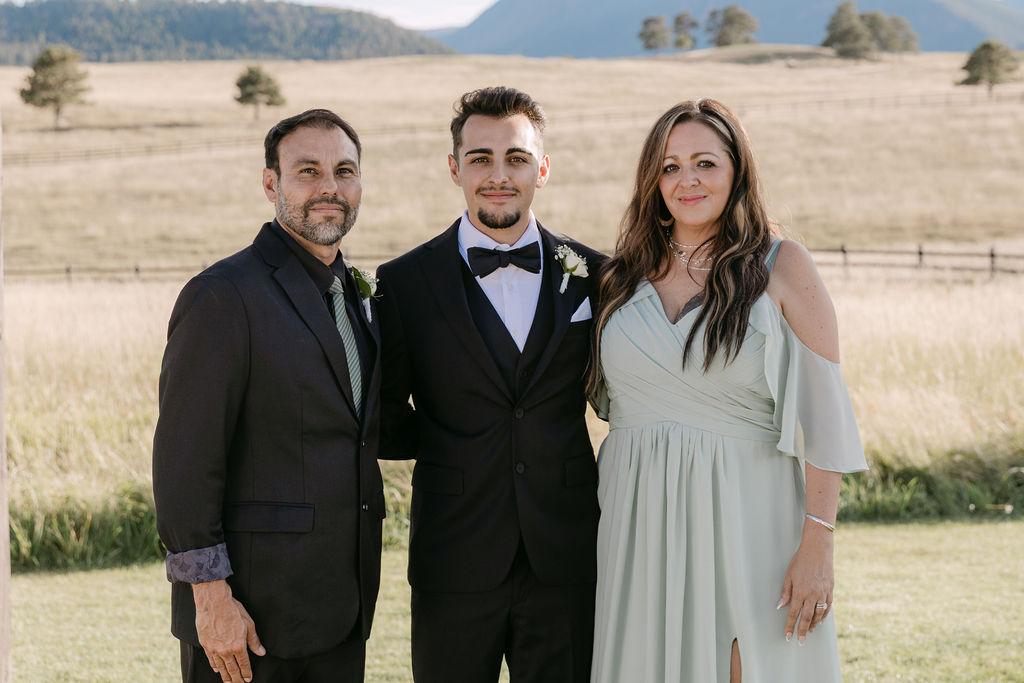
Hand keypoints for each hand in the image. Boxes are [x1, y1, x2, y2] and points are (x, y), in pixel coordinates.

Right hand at [193, 579, 265, 682]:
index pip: (244, 664)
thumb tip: (261, 652)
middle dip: (236, 679)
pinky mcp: (205, 644)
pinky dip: (215, 666)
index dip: (247, 673)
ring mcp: (214, 649)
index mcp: (238, 645)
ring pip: (221, 667)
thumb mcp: (249, 624)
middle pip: (232, 669)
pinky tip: (217, 669)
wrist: (213, 602)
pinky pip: (211, 660)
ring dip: (225, 676)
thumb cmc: (233, 610)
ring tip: (229, 682)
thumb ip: (254, 641)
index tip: (248, 679)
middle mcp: (225, 650)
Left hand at [776, 524, 834, 644]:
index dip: (790, 626)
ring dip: (814, 624)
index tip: (788, 636)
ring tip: (809, 631)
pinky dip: (824, 615)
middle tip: (800, 642)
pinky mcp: (830, 590)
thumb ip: (786, 592)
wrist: (818, 550)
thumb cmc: (800, 560)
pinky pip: (828, 607)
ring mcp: (823, 593)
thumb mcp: (789, 574)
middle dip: (802, 631)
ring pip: (819, 614)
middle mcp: (812, 594)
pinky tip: (820, 620)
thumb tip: (780, 606)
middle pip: (807, 618)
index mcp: (800, 591)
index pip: (793, 613)